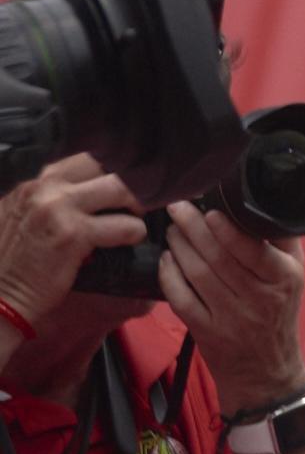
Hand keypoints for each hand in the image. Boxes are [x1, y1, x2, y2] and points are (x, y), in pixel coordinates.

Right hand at [0, 155, 147, 328]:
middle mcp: (45, 188)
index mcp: (35, 182)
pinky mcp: (73, 235)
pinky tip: (130, 240)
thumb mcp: (26, 215)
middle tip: (142, 198)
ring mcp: (58, 209)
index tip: (132, 179)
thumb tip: (97, 183)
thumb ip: (54, 195)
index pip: (88, 157)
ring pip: (122, 188)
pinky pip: (125, 225)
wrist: (0, 296)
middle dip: (132, 181)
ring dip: (138, 204)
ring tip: (136, 217)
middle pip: (108, 164)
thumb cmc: (18, 259)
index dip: (115, 167)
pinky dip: (135, 232)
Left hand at [156, 206, 304, 409]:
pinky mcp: (205, 331)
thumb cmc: (279, 314)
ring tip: (171, 229)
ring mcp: (230, 317)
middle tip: (177, 208)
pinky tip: (165, 260)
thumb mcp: (295, 276)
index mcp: (283, 279)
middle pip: (218, 257)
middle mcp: (258, 298)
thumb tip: (260, 204)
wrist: (265, 370)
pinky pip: (181, 299)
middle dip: (193, 229)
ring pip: (197, 275)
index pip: (252, 249)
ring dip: (179, 247)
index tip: (209, 210)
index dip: (227, 229)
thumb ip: (282, 242)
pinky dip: (169, 277)